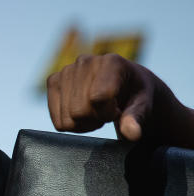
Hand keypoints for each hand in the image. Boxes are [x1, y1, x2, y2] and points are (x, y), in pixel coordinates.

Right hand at [47, 54, 193, 146]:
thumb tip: (132, 134)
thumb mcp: (143, 105)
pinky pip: (57, 120)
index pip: (97, 98)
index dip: (108, 113)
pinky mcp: (53, 81)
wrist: (124, 84)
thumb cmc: (135, 94)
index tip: (118, 111)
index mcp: (111, 62)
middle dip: (95, 119)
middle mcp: (85, 62)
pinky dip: (70, 123)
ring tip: (95, 111)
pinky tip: (83, 111)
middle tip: (107, 112)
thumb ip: (136, 118)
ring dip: (83, 123)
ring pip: (67, 119)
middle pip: (79, 111)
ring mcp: (66, 71)